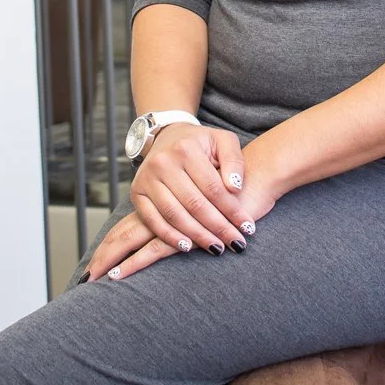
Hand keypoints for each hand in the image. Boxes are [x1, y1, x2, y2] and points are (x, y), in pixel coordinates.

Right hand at [82, 126, 279, 281]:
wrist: (168, 137)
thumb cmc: (201, 143)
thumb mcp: (223, 141)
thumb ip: (234, 161)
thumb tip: (235, 188)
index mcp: (186, 148)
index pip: (213, 187)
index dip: (232, 210)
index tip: (248, 227)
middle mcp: (163, 163)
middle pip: (194, 204)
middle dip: (218, 227)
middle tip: (236, 243)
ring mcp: (147, 179)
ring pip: (174, 215)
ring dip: (197, 236)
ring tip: (217, 247)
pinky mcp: (136, 193)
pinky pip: (153, 221)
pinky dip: (170, 237)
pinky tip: (188, 246)